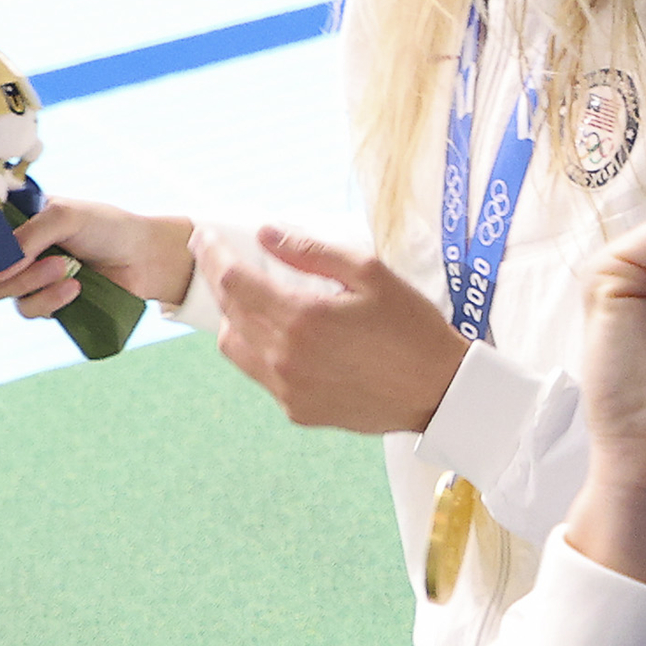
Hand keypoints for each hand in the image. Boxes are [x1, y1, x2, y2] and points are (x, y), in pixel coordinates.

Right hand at [0, 196, 193, 318]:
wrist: (145, 256)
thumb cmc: (108, 227)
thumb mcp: (66, 216)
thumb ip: (28, 235)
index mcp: (20, 226)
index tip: (2, 253)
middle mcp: (22, 254)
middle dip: (14, 274)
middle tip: (52, 262)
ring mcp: (35, 281)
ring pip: (9, 297)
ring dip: (35, 286)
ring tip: (67, 271)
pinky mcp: (52, 304)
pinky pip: (33, 311)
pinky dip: (51, 301)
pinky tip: (76, 288)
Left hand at [204, 229, 470, 433]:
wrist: (441, 393)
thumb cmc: (413, 329)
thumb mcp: (371, 273)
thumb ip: (312, 252)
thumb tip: (267, 234)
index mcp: (302, 318)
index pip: (233, 281)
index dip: (213, 254)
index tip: (205, 237)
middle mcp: (286, 357)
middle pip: (228, 312)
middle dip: (221, 281)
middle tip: (226, 261)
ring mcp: (289, 389)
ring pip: (235, 347)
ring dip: (236, 319)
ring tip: (256, 301)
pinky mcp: (298, 410)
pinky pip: (261, 374)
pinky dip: (262, 350)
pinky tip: (288, 338)